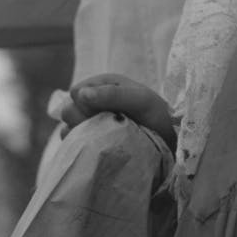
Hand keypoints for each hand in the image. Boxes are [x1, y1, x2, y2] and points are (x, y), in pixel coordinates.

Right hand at [60, 73, 175, 149]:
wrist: (168, 141)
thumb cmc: (157, 114)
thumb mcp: (140, 100)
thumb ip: (113, 94)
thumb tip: (81, 94)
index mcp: (104, 85)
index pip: (76, 93)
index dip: (84, 103)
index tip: (101, 112)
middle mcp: (95, 103)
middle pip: (68, 111)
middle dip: (82, 120)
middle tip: (104, 126)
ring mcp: (92, 124)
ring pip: (68, 130)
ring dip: (82, 136)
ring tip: (103, 140)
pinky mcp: (93, 143)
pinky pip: (74, 147)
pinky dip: (81, 149)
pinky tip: (96, 151)